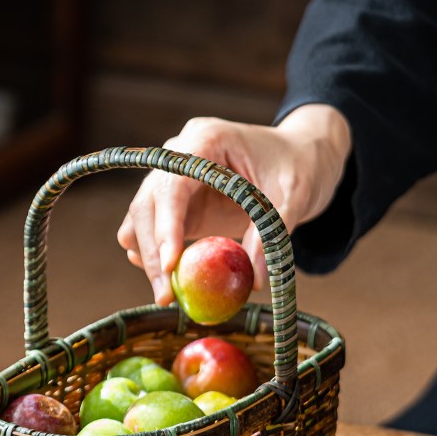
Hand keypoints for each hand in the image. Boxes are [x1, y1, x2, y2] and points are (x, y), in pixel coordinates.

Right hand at [117, 104, 351, 303]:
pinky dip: (152, 254)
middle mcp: (179, 156)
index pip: (172, 183)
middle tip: (165, 295)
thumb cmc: (296, 168)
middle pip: (147, 204)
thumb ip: (272, 234)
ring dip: (147, 257)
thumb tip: (254, 280)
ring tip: (165, 293)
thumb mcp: (293, 197)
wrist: (296, 159)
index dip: (166, 224)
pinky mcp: (175, 204)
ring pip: (140, 219)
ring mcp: (173, 180)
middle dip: (153, 252)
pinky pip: (149, 230)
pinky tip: (165, 278)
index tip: (170, 264)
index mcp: (206, 140)